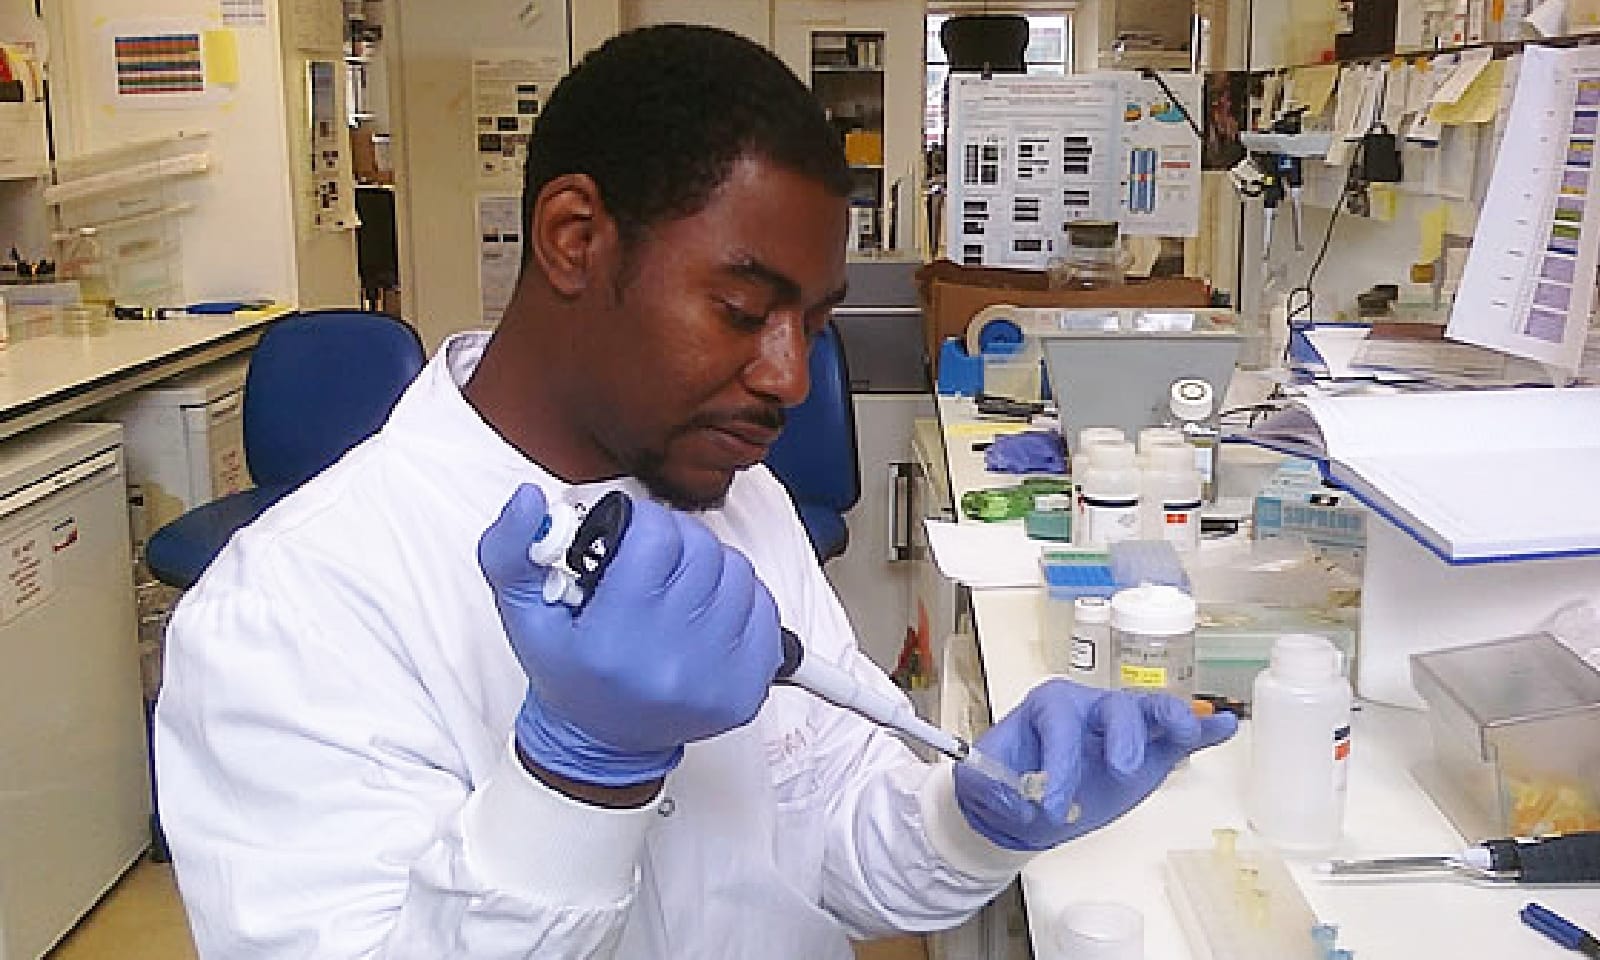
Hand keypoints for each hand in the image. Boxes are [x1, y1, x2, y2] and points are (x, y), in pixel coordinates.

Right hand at [478, 484, 782, 787]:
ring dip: (708, 567)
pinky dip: (738, 599)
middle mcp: (669, 663)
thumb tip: (530, 499)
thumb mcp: (522, 612)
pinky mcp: (747, 688)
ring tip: (676, 588)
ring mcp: (716, 679)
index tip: (628, 536)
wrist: (602, 742)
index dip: (642, 522)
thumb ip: (508, 550)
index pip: (656, 537)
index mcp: (612, 641)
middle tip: (651, 561)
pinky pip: (764, 607)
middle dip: (674, 542)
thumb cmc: (568, 671)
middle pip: (700, 549)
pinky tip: (704, 614)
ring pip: (737, 571)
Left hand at [955, 679, 1235, 850]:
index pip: (1060, 722)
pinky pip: (1176, 736)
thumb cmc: (1004, 782)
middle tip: (1121, 771)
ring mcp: (1121, 728)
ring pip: (1148, 711)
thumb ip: (988, 781)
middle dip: (1121, 737)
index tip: (1050, 807)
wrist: (1020, 804)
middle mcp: (1088, 708)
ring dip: (1170, 717)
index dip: (1059, 762)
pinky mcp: (1147, 752)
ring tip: (1185, 730)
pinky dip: (1200, 731)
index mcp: (1048, 707)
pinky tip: (1222, 727)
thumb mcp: (981, 781)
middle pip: (1113, 707)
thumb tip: (1003, 789)